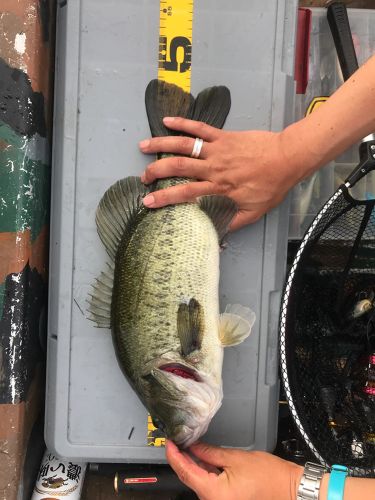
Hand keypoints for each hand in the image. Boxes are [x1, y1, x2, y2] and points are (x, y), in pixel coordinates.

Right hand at [139, 117, 303, 230]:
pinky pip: (199, 128)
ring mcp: (216, 150)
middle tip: (144, 177)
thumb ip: (231, 222)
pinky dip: (182, 123)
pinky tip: (167, 121)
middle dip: (156, 171)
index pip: (185, 194)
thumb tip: (215, 234)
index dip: (164, 198)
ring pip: (183, 146)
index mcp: (218, 188)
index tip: (148, 202)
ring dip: (161, 145)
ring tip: (143, 146)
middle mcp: (212, 168)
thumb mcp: (253, 212)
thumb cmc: (271, 186)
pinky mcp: (222, 136)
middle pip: (177, 168)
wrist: (287, 158)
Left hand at [166, 440, 302, 499]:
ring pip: (199, 482)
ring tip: (186, 445)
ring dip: (192, 465)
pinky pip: (209, 485)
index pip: (186, 473)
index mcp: (214, 494)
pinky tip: (201, 458)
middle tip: (175, 440)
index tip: (168, 442)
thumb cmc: (267, 475)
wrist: (289, 489)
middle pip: (190, 479)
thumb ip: (210, 453)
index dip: (174, 456)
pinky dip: (204, 472)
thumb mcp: (235, 458)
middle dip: (182, 459)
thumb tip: (192, 446)